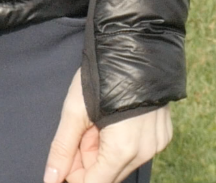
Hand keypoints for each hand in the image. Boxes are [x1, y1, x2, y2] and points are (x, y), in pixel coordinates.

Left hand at [44, 70, 171, 182]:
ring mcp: (157, 144)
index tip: (67, 157)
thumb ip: (62, 149)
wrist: (138, 45)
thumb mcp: (75, 112)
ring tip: (99, 122)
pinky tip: (115, 120)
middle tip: (83, 130)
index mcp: (122, 150)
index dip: (75, 176)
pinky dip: (123, 142)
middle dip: (89, 160)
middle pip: (108, 175)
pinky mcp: (164, 134)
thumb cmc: (103, 75)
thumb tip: (51, 179)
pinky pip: (138, 150)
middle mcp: (144, 152)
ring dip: (105, 151)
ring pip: (122, 163)